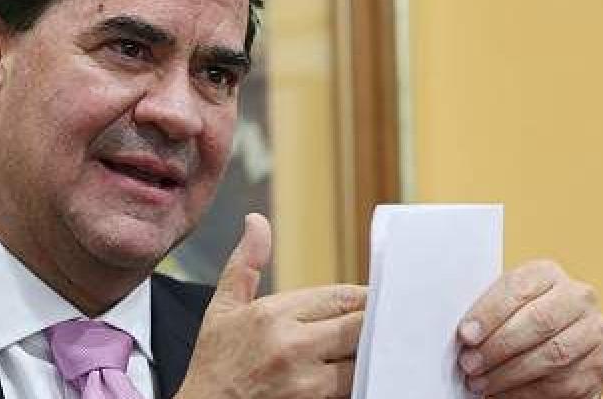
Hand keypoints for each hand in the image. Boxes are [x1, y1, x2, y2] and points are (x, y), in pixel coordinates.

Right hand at [176, 214, 366, 398]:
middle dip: (374, 323)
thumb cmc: (213, 364)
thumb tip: (256, 221)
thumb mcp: (222, 309)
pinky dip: (361, 379)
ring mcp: (306, 382)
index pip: (341, 297)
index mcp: (272, 315)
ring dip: (370, 353)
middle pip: (359, 326)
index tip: (374, 299)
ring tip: (374, 348)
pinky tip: (361, 372)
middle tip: (388, 321)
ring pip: (362, 360)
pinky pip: (354, 389)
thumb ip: (244, 264)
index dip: (364, 298)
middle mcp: (292, 346)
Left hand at [457, 260, 602, 397]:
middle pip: (539, 321)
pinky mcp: (599, 366)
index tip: (466, 335)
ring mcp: (593, 332)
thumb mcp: (502, 306)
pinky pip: (563, 383)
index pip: (518, 288)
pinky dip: (527, 392)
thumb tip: (464, 334)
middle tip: (469, 364)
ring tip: (481, 383)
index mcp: (547, 273)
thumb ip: (487, 312)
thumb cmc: (516, 320)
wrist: (553, 340)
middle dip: (498, 347)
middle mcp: (578, 298)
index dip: (489, 314)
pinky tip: (503, 393)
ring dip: (509, 374)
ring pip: (552, 355)